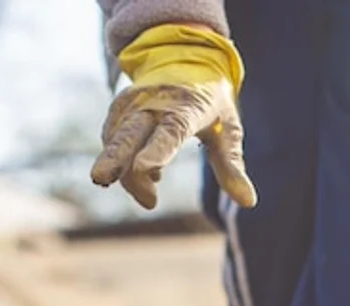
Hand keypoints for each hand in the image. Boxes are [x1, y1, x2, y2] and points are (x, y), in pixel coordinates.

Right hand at [91, 24, 257, 210]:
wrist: (184, 58)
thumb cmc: (212, 101)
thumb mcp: (229, 130)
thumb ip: (232, 166)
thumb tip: (249, 202)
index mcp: (187, 108)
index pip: (170, 132)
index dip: (156, 151)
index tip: (143, 169)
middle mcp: (154, 103)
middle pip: (129, 133)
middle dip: (113, 157)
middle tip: (100, 180)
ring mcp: (133, 104)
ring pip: (117, 141)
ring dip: (123, 171)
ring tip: (150, 196)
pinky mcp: (119, 109)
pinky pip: (111, 139)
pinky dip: (120, 162)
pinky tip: (144, 175)